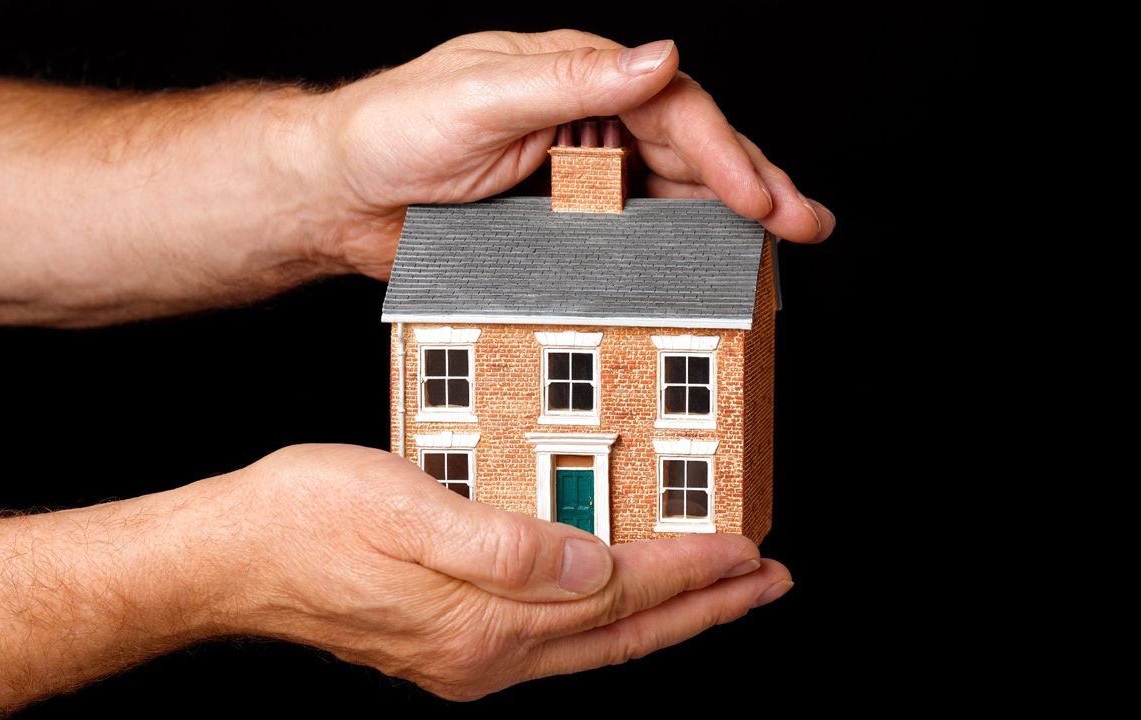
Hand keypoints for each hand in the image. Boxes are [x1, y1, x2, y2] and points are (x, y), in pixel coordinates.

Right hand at [216, 444, 791, 699]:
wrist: (228, 558)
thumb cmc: (307, 519)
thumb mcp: (406, 510)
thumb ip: (505, 546)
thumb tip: (593, 567)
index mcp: (486, 620)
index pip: (617, 596)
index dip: (689, 572)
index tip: (748, 549)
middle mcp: (487, 654)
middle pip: (622, 634)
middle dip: (704, 609)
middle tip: (768, 581)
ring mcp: (468, 659)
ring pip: (594, 642)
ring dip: (664, 616)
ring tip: (718, 591)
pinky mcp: (449, 646)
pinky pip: (555, 638)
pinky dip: (607, 617)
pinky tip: (616, 595)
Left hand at [307, 30, 834, 278]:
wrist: (336, 195)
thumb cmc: (390, 132)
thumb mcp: (477, 98)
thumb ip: (570, 82)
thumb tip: (661, 58)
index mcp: (572, 74)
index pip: (670, 107)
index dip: (722, 152)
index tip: (757, 199)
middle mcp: (584, 117)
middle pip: (688, 149)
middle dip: (752, 185)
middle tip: (804, 223)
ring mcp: (577, 170)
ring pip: (671, 192)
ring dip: (728, 220)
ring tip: (783, 247)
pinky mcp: (561, 219)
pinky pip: (632, 232)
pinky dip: (676, 248)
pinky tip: (710, 267)